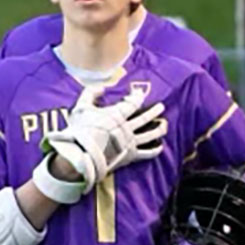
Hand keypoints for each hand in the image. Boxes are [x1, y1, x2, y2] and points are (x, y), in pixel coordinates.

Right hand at [43, 86, 166, 190]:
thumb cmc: (80, 130)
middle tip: (161, 106)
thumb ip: (90, 93)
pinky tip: (160, 147)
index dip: (137, 96)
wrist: (81, 155)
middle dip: (154, 111)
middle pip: (144, 118)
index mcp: (117, 115)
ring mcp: (130, 142)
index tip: (138, 93)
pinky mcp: (129, 156)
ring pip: (149, 135)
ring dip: (159, 129)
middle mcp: (127, 128)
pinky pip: (146, 153)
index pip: (133, 103)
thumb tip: (102, 88)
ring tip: (164, 125)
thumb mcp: (80, 107)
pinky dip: (155, 150)